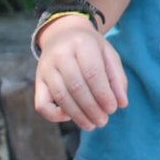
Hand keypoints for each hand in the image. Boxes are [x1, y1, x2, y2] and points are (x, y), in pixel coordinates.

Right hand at [33, 14, 127, 129]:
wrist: (62, 34)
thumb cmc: (90, 47)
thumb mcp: (108, 54)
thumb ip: (117, 77)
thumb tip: (122, 103)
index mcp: (82, 43)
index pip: (92, 73)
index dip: (103, 94)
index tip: (113, 108)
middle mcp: (61, 54)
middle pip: (76, 86)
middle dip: (92, 108)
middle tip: (103, 121)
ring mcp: (46, 68)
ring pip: (60, 96)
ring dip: (77, 115)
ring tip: (92, 124)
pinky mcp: (38, 81)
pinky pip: (41, 104)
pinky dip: (54, 115)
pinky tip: (69, 117)